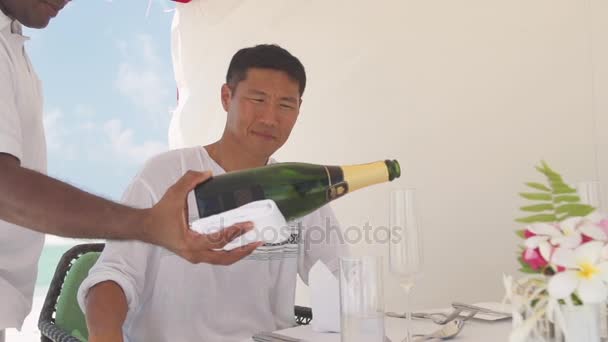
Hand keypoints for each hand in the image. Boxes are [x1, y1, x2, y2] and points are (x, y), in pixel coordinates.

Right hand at [140, 170, 261, 263]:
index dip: (233, 232)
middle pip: (224, 258)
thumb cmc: (159, 213)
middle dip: (243, 250)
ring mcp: (195, 256)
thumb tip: (208, 173)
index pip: (217, 240)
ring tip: (253, 243)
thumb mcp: (173, 193)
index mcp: (189, 241)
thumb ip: (189, 180)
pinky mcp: (196, 254)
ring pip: (222, 260)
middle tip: (258, 239)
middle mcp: (194, 253)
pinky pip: (217, 256)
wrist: (146, 227)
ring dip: (239, 253)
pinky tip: (240, 242)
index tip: (247, 224)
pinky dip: (230, 251)